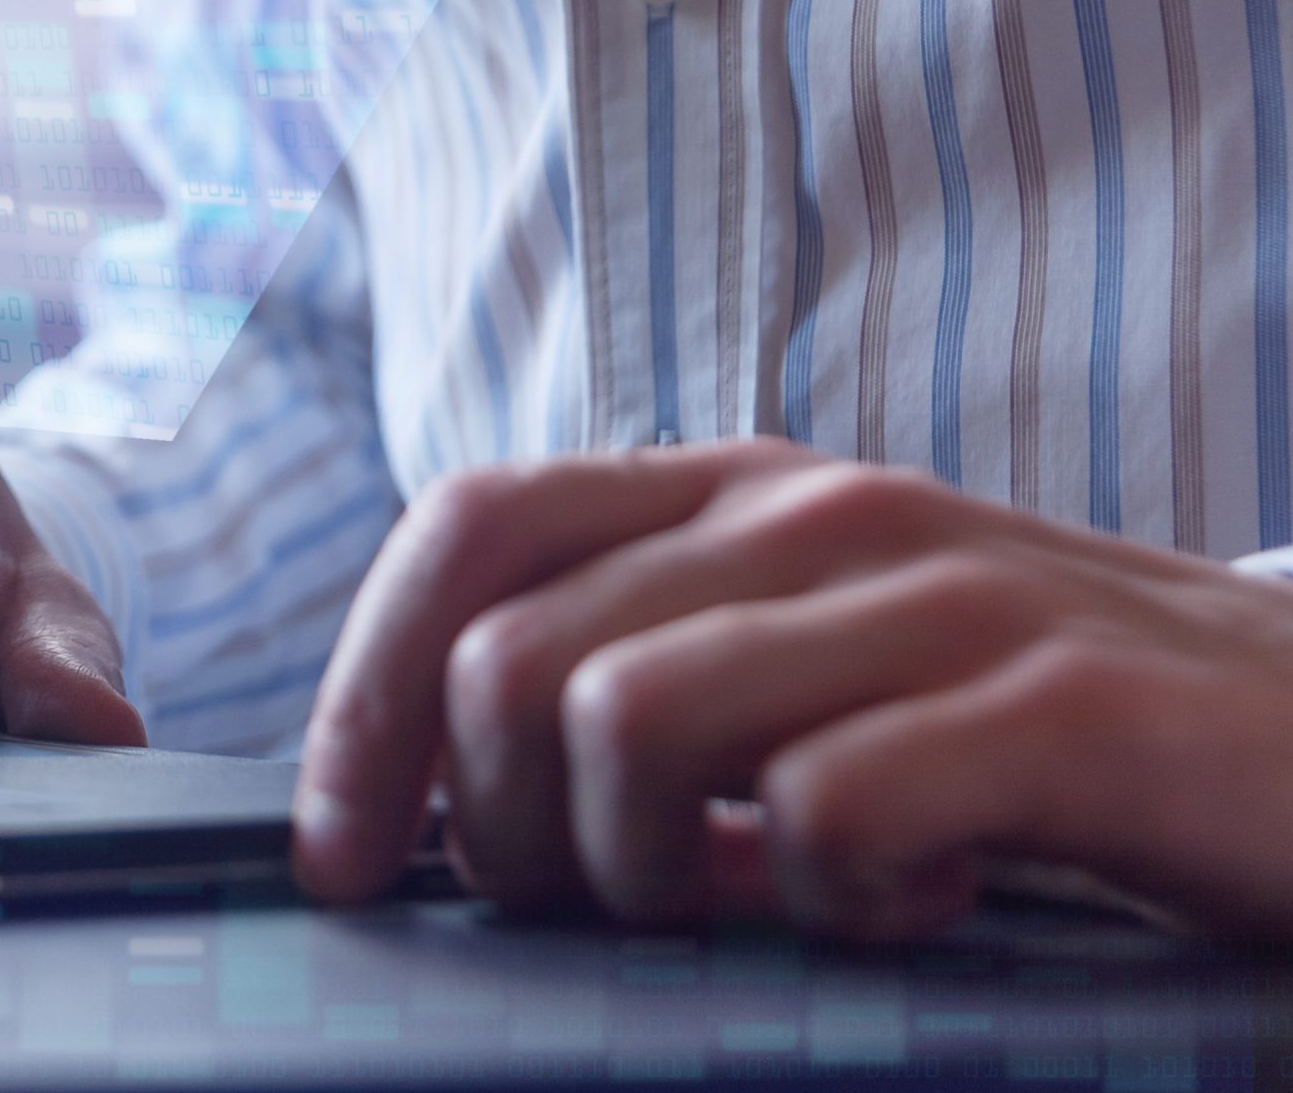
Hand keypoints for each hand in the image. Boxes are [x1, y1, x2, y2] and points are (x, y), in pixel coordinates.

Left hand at [292, 438, 1292, 938]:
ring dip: (650, 872)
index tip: (347, 860)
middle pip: (510, 655)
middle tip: (615, 916)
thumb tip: (446, 805)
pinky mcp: (1062, 706)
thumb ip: (657, 689)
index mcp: (735, 492)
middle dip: (499, 835)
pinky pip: (824, 811)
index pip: (466, 534)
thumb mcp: (819, 674)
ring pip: (624, 718)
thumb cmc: (1042, 732)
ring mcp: (938, 592)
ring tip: (769, 903)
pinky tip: (926, 906)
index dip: (366, 698)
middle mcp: (814, 510)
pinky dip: (836, 904)